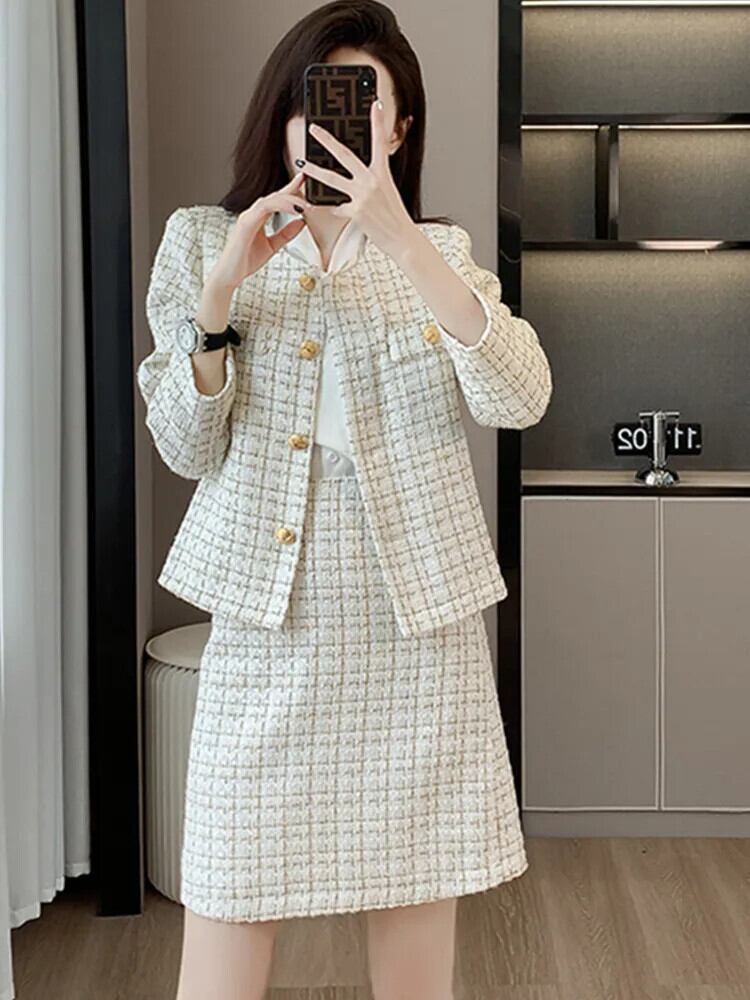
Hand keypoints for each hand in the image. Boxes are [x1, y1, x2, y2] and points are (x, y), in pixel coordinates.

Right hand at [205, 171, 309, 292]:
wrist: (230, 274)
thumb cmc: (246, 260)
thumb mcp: (273, 246)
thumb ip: (286, 234)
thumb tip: (302, 223)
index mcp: (258, 217)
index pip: (276, 200)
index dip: (290, 189)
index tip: (303, 181)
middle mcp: (252, 214)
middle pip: (274, 195)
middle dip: (291, 188)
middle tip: (306, 181)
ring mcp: (248, 216)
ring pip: (271, 199)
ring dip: (289, 199)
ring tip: (305, 204)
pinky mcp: (246, 223)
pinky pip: (265, 208)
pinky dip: (281, 206)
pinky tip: (294, 209)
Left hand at [299, 98, 417, 258]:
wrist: (402, 238)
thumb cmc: (395, 216)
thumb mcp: (389, 191)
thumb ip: (374, 178)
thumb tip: (362, 172)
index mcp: (382, 173)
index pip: (380, 142)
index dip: (378, 122)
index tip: (375, 104)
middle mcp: (371, 181)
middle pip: (345, 155)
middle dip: (327, 140)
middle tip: (314, 129)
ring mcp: (362, 196)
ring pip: (332, 179)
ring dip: (315, 171)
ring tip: (303, 164)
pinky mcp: (355, 212)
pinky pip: (336, 207)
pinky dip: (332, 208)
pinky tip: (328, 207)